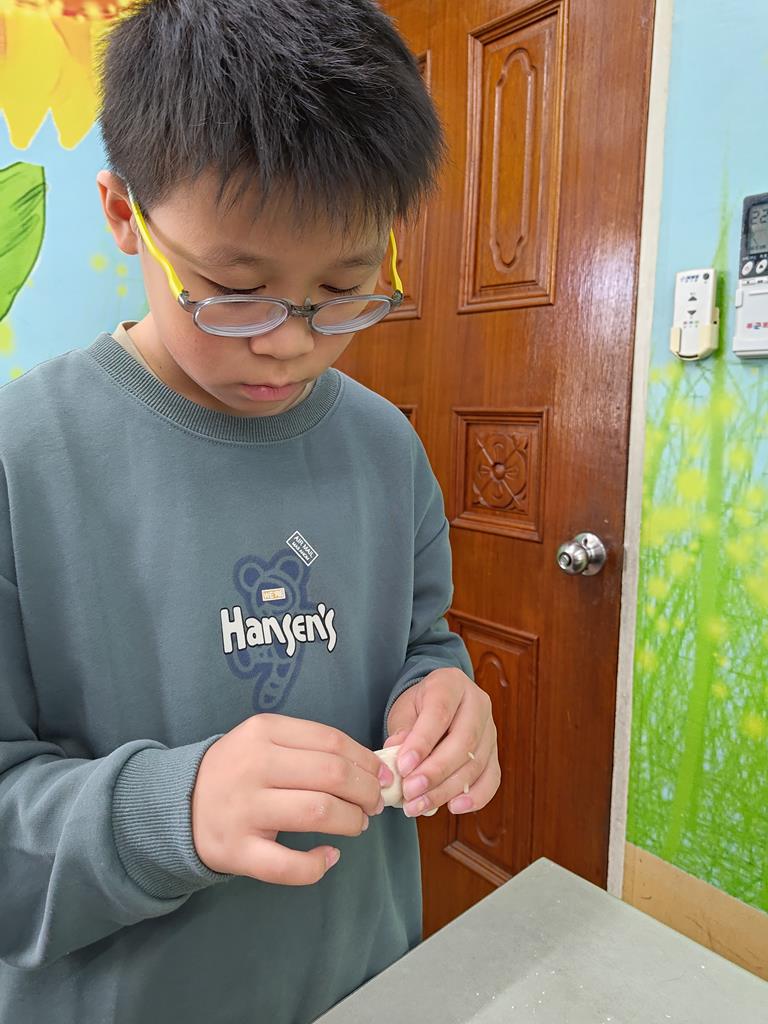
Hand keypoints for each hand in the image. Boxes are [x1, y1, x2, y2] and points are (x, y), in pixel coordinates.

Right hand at [191, 715, 391, 885]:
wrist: (178, 803)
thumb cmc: (238, 770)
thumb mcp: (265, 740)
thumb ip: (310, 747)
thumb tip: (371, 767)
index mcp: (264, 731)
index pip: (332, 741)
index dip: (366, 760)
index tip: (381, 774)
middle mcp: (254, 766)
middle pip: (332, 774)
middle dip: (365, 790)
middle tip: (373, 803)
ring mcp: (244, 809)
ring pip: (318, 812)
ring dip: (351, 821)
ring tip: (357, 824)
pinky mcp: (236, 850)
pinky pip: (287, 865)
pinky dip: (317, 864)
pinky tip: (329, 856)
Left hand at [386, 668, 499, 816]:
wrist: (440, 703)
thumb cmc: (420, 706)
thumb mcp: (405, 709)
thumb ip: (402, 730)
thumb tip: (396, 754)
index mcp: (451, 684)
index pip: (439, 713)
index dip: (421, 742)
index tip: (403, 767)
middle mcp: (477, 703)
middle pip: (464, 741)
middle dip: (435, 771)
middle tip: (410, 791)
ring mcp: (490, 729)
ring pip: (476, 763)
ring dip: (447, 789)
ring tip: (419, 805)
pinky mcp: (495, 752)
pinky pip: (492, 778)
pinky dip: (475, 797)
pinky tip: (454, 806)